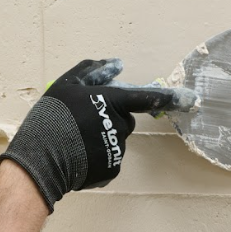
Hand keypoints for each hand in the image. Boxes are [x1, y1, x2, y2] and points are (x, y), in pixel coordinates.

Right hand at [0, 58, 196, 211]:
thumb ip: (92, 71)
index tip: (189, 98)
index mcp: (112, 101)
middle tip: (83, 123)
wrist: (41, 158)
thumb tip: (114, 63)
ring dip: (101, 138)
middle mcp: (119, 124)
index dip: (169, 97)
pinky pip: (109, 160)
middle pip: (125, 119)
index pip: (146, 97)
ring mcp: (117, 148)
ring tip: (75, 141)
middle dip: (110, 118)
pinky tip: (78, 156)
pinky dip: (96, 158)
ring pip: (116, 140)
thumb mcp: (66, 84)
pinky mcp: (112, 169)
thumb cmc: (52, 116)